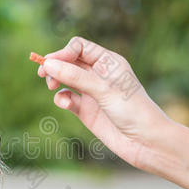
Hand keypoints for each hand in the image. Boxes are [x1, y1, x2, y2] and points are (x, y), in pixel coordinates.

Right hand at [38, 36, 169, 169]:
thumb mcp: (103, 89)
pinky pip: (67, 98)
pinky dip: (62, 98)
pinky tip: (64, 103)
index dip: (63, 52)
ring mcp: (92, 93)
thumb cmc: (132, 110)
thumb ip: (75, 76)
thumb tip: (49, 64)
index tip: (51, 63)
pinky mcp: (86, 110)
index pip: (79, 47)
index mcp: (108, 62)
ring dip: (56, 80)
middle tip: (43, 73)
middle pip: (69, 61)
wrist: (145, 142)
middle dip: (55, 65)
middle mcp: (99, 74)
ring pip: (65, 79)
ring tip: (52, 86)